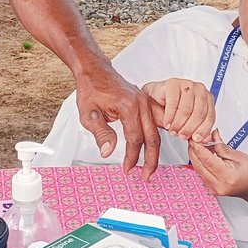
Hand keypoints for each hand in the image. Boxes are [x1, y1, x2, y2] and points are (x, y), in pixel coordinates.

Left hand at [76, 65, 161, 180]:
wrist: (95, 71)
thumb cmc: (92, 89)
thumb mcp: (89, 114)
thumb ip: (101, 134)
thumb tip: (108, 152)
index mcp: (128, 106)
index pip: (135, 139)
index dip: (132, 158)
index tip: (127, 169)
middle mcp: (142, 103)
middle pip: (152, 137)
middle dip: (151, 160)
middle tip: (147, 176)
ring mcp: (146, 101)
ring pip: (158, 131)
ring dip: (156, 150)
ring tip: (152, 166)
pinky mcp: (147, 101)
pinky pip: (158, 121)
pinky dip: (158, 136)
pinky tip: (156, 147)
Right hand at [140, 78, 215, 142]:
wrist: (155, 99)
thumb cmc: (173, 110)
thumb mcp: (187, 123)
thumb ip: (197, 130)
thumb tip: (205, 140)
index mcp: (207, 98)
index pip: (210, 116)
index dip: (203, 130)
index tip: (195, 139)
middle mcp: (199, 90)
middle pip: (199, 113)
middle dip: (190, 128)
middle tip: (181, 136)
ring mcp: (187, 85)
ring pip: (187, 109)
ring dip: (179, 124)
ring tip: (173, 132)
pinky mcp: (173, 84)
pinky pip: (173, 104)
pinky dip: (170, 117)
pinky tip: (167, 124)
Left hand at [187, 133, 247, 198]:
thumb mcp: (239, 156)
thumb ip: (222, 147)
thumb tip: (211, 136)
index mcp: (227, 177)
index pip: (207, 160)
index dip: (198, 147)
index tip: (194, 137)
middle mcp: (218, 185)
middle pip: (199, 165)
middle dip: (194, 150)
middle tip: (194, 137)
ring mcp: (213, 189)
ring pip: (198, 169)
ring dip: (196, 155)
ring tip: (199, 143)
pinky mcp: (210, 188)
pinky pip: (201, 172)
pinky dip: (200, 161)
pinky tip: (202, 153)